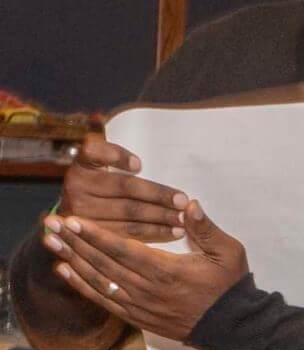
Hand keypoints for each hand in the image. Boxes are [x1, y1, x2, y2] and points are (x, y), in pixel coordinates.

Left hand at [41, 202, 248, 340]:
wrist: (231, 327)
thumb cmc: (229, 286)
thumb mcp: (228, 252)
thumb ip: (206, 228)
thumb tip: (190, 205)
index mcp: (167, 270)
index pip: (122, 249)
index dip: (95, 234)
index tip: (73, 220)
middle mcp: (147, 289)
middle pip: (103, 262)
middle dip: (74, 241)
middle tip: (51, 224)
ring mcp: (140, 305)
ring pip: (98, 280)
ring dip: (72, 260)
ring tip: (51, 243)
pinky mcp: (137, 317)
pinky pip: (103, 300)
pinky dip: (81, 286)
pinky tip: (65, 271)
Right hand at [57, 135, 188, 240]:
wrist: (74, 214)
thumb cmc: (98, 179)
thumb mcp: (96, 159)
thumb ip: (102, 140)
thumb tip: (97, 116)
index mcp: (81, 163)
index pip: (96, 153)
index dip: (116, 157)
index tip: (139, 164)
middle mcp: (76, 185)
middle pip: (124, 189)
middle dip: (157, 195)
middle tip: (183, 200)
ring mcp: (81, 211)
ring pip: (128, 214)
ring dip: (160, 217)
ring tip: (183, 218)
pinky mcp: (92, 233)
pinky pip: (127, 233)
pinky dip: (153, 233)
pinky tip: (173, 232)